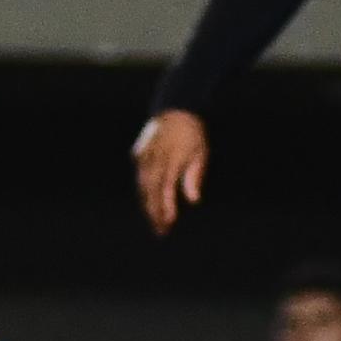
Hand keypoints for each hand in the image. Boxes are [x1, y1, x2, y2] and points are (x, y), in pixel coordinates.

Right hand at [134, 109, 207, 235]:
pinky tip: (147, 204)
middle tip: (160, 231)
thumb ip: (194, 176)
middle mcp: (154, 159)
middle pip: (150, 190)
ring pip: (142, 185)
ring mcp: (145, 156)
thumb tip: (194, 200)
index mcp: (171, 159)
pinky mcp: (139, 154)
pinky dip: (143, 192)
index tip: (168, 222)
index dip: (165, 206)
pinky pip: (140, 176)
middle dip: (154, 212)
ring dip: (147, 205)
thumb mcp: (200, 153)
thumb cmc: (192, 134)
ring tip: (155, 222)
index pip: (165, 188)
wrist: (175, 109)